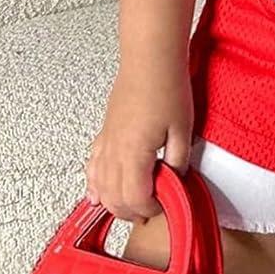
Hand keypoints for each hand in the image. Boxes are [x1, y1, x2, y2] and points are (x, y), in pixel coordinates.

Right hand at [85, 66, 194, 220]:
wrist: (149, 62)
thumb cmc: (165, 89)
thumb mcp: (182, 131)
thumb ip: (178, 162)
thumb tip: (176, 181)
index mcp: (134, 153)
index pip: (135, 198)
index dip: (150, 209)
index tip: (164, 207)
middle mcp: (114, 151)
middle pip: (114, 197)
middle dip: (131, 211)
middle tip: (150, 211)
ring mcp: (106, 143)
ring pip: (99, 186)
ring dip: (113, 203)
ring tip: (130, 209)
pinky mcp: (104, 134)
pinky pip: (92, 167)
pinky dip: (93, 184)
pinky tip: (95, 194)